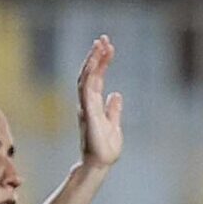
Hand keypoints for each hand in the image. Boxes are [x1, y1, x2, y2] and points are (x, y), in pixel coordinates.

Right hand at [76, 35, 122, 169]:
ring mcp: (86, 107)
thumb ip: (113, 110)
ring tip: (100, 45)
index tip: (108, 47)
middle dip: (96, 55)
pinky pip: (87, 91)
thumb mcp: (114, 125)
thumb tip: (116, 95)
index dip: (101, 61)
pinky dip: (90, 77)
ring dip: (93, 61)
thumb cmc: (105, 149)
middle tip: (103, 38)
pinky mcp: (88, 114)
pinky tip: (96, 64)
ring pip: (86, 78)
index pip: (96, 77)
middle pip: (89, 73)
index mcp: (94, 104)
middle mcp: (87, 103)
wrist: (100, 164)